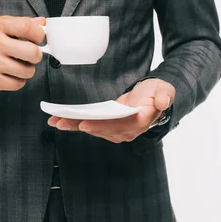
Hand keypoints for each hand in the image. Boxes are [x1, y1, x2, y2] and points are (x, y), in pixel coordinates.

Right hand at [0, 16, 45, 91]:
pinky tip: (11, 75)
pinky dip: (18, 81)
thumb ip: (23, 23)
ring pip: (28, 71)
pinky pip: (18, 84)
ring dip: (27, 70)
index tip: (37, 39)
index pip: (28, 27)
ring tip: (18, 65)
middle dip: (36, 56)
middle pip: (33, 53)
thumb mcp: (1, 25)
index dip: (39, 35)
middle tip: (30, 56)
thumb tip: (43, 23)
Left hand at [47, 78, 174, 142]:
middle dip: (80, 126)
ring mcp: (117, 131)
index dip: (101, 126)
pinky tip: (61, 120)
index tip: (84, 124)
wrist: (153, 97)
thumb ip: (165, 95)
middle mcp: (127, 131)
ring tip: (55, 120)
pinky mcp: (109, 127)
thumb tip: (162, 102)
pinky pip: (91, 126)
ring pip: (93, 129)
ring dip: (73, 125)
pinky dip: (75, 123)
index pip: (118, 126)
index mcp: (140, 122)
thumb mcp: (165, 90)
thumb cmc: (158, 93)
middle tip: (60, 122)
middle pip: (101, 130)